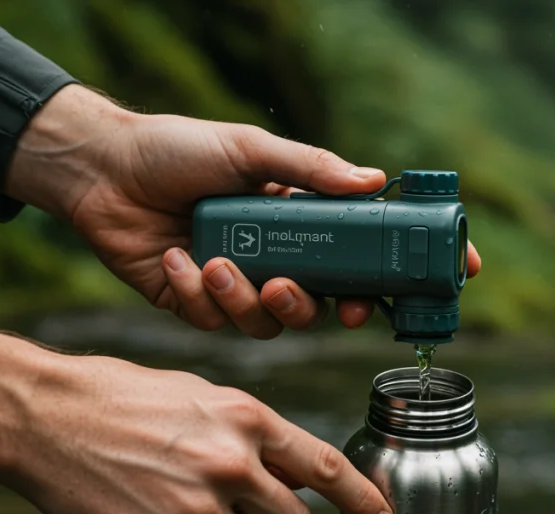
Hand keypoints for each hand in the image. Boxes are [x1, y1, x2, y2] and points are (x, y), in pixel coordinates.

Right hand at [0, 332, 396, 513]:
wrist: (45, 416)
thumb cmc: (122, 398)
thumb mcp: (201, 397)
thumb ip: (252, 435)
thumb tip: (290, 475)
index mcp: (248, 419)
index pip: (326, 469)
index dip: (364, 500)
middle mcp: (232, 465)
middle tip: (232, 501)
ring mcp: (198, 510)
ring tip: (177, 498)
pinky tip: (147, 513)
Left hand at [5, 85, 480, 338]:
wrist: (102, 171)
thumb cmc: (176, 149)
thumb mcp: (250, 151)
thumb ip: (311, 169)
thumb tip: (375, 182)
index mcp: (298, 219)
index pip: (366, 252)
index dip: (408, 268)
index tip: (452, 273)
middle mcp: (276, 255)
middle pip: (327, 302)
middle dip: (329, 308)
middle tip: (333, 303)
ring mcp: (239, 283)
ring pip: (273, 322)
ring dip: (252, 300)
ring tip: (222, 263)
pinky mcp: (199, 304)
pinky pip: (219, 323)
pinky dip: (201, 293)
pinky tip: (175, 257)